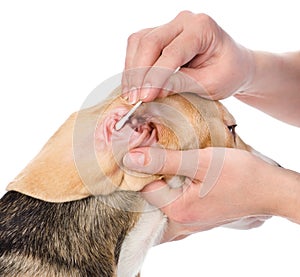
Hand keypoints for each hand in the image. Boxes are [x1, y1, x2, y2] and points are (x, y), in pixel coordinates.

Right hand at [122, 11, 253, 103]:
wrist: (232, 65)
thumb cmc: (227, 73)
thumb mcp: (210, 83)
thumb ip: (182, 84)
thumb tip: (153, 92)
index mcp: (202, 28)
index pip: (172, 52)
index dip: (156, 76)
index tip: (145, 98)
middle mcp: (184, 21)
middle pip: (150, 42)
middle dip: (139, 73)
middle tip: (134, 99)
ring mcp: (170, 26)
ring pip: (139, 42)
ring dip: (132, 70)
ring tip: (131, 95)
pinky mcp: (160, 36)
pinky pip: (138, 47)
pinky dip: (133, 66)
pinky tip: (132, 85)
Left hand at [123, 147, 295, 241]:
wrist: (270, 188)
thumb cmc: (240, 175)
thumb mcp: (200, 162)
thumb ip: (164, 161)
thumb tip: (131, 159)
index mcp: (178, 209)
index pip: (145, 188)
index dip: (143, 167)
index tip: (148, 149)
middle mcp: (182, 218)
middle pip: (154, 193)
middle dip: (154, 171)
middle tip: (160, 151)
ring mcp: (191, 217)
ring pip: (166, 194)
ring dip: (167, 175)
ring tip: (173, 159)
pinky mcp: (199, 211)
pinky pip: (179, 197)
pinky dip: (178, 182)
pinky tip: (184, 170)